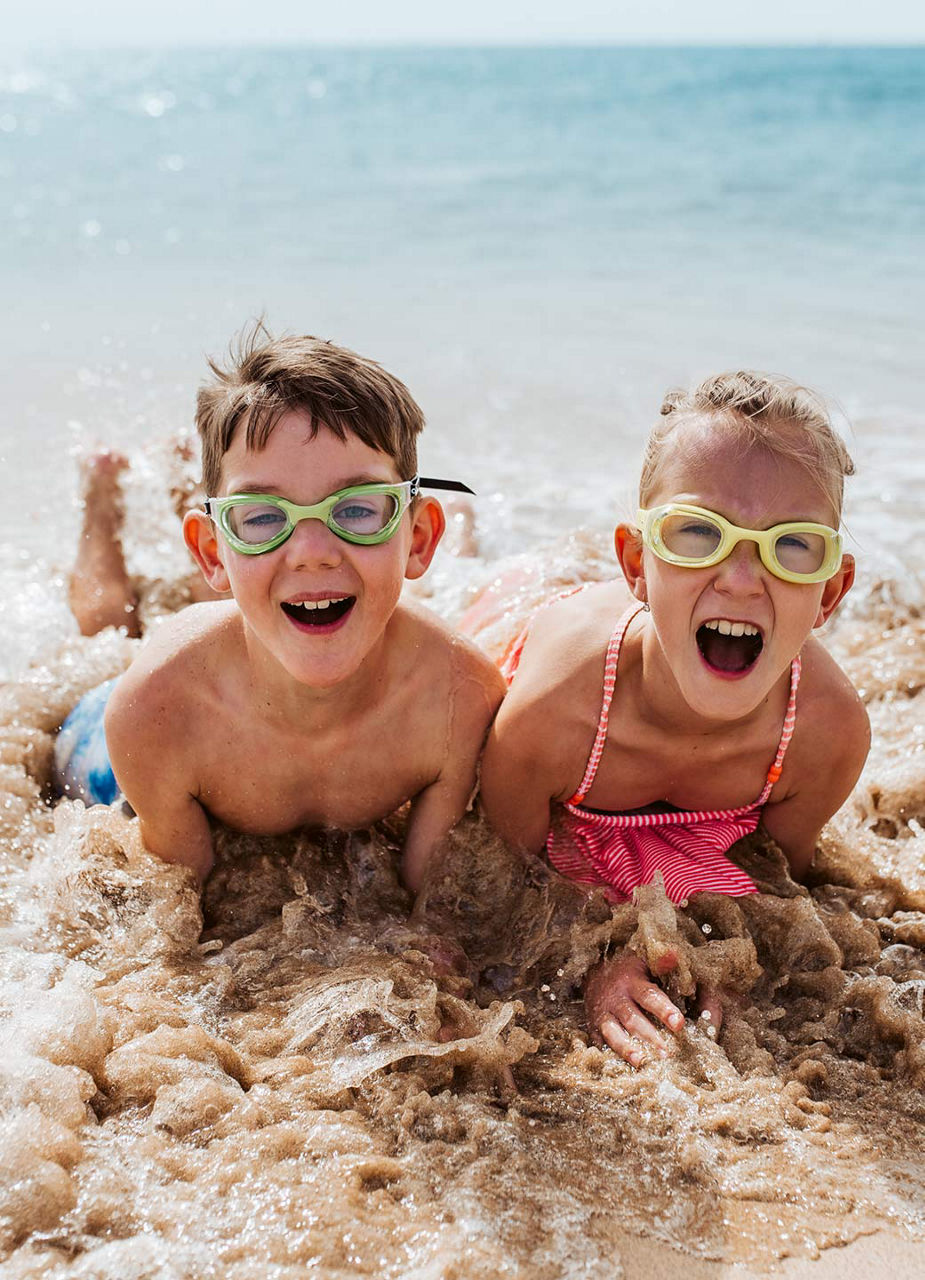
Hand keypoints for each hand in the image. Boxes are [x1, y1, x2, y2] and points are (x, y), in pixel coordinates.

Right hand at [584, 951, 684, 1066]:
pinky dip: (609, 1057)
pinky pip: (600, 1044)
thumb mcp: (644, 961)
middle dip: (650, 1037)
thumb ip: (661, 962)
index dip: (664, 1010)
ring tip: (641, 1062)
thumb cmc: (628, 971)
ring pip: (613, 1033)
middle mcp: (615, 999)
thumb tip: (676, 955)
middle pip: (632, 1019)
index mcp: (631, 981)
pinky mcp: (594, 1029)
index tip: (679, 1024)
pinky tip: (620, 1070)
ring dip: (627, 1049)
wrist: (593, 974)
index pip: (649, 996)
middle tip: (668, 1054)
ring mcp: (602, 1015)